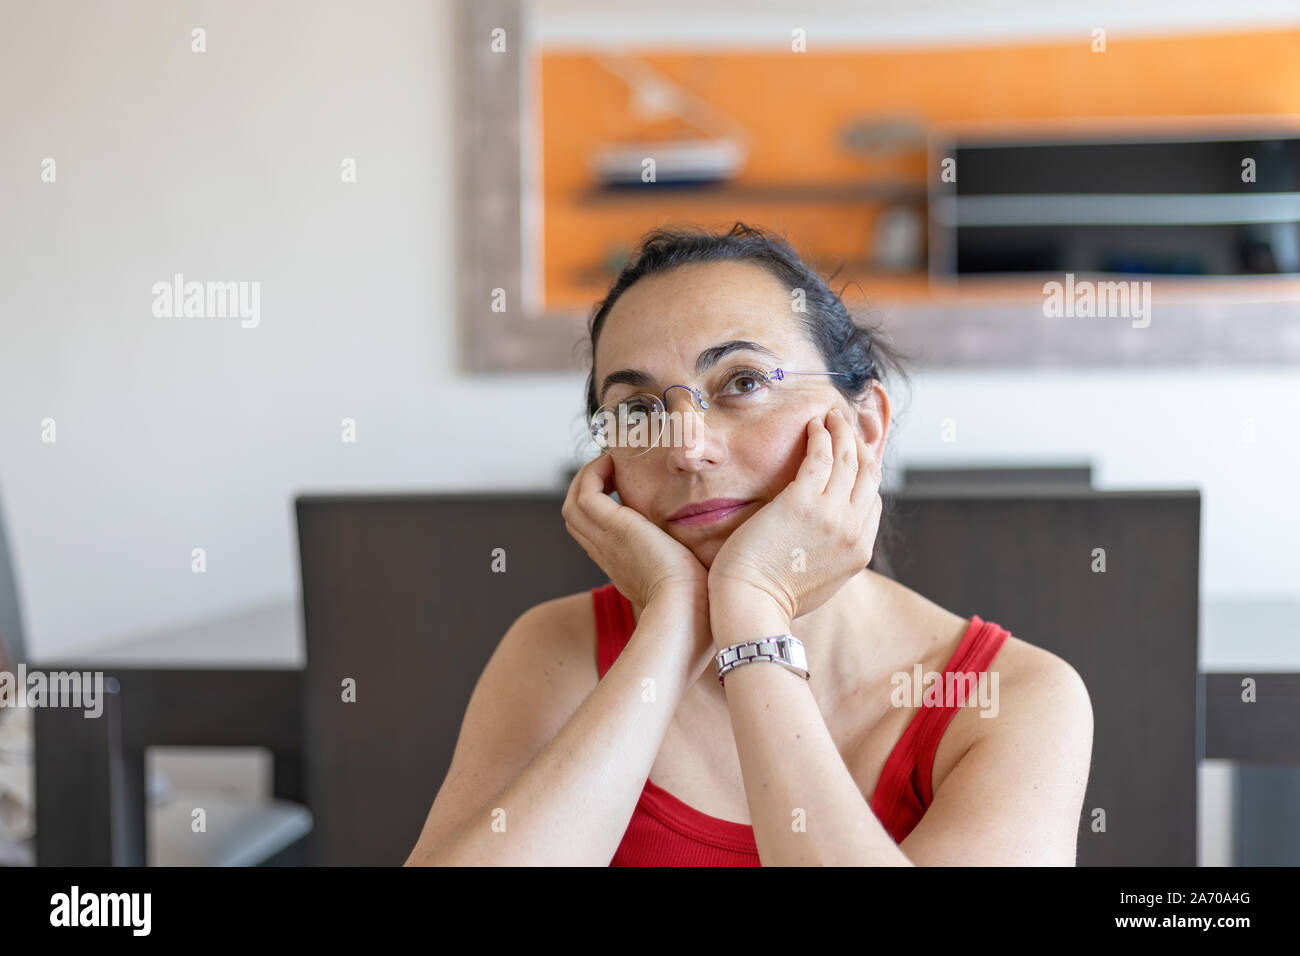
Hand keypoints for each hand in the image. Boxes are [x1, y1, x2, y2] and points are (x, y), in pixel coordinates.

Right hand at [562, 453, 709, 613]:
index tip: (620, 490)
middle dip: (587, 489)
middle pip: (575, 518)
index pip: (594, 534)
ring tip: (611, 463)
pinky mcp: (614, 527)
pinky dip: (594, 473)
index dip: (600, 508)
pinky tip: (616, 463)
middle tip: (610, 471)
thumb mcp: (687, 581)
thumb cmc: (696, 604)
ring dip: (587, 478)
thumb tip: (709, 562)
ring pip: (573, 505)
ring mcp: (605, 541)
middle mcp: (606, 554)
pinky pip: (586, 493)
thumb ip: (688, 567)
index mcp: (621, 566)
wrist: (686, 612)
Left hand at [707, 407, 882, 626]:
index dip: (865, 471)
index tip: (852, 452)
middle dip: (859, 442)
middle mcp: (853, 531)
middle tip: (844, 422)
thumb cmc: (773, 597)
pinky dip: (820, 435)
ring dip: (841, 430)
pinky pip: (821, 457)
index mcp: (860, 551)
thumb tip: (828, 539)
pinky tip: (812, 425)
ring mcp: (832, 516)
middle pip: (869, 473)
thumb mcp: (821, 581)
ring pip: (849, 458)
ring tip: (830, 415)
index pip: (873, 499)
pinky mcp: (803, 503)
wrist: (752, 606)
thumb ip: (832, 555)